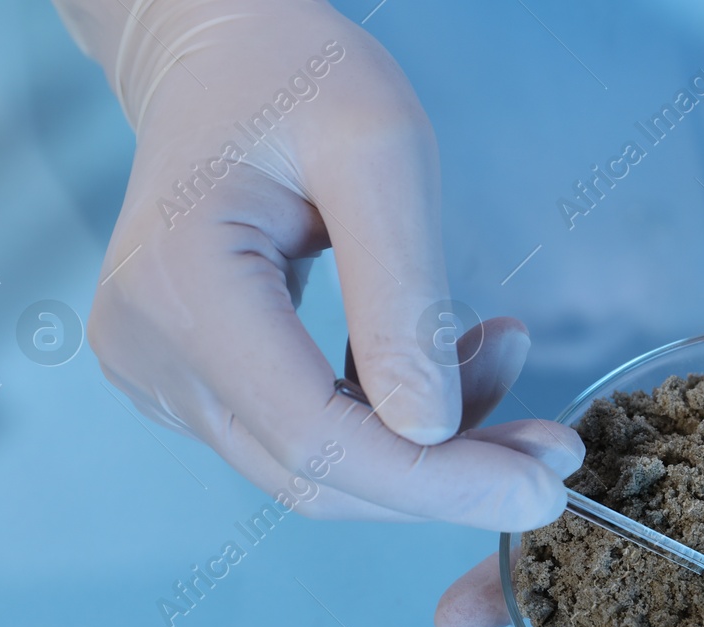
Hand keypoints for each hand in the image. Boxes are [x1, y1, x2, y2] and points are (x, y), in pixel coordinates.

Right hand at [66, 0, 576, 528]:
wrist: (222, 56)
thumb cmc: (297, 77)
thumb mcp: (379, 154)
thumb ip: (402, 296)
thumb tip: (429, 430)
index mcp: (181, 287)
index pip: (316, 438)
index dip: (434, 481)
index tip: (540, 492)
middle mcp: (151, 351)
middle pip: (316, 473)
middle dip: (446, 477)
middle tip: (552, 453)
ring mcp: (161, 375)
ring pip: (317, 468)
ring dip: (429, 448)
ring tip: (504, 358)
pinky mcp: (190, 383)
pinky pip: (305, 437)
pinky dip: (391, 421)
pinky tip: (451, 362)